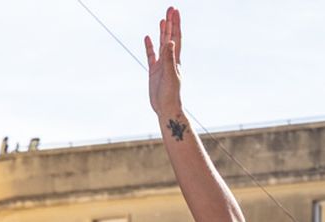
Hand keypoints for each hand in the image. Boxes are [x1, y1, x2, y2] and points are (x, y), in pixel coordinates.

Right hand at [144, 7, 184, 122]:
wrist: (166, 109)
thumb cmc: (170, 95)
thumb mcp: (170, 75)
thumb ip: (169, 58)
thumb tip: (170, 41)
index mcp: (175, 60)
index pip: (176, 37)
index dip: (175, 23)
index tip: (175, 10)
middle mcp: (170, 60)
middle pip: (169, 37)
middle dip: (170, 23)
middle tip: (170, 8)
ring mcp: (161, 65)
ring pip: (161, 44)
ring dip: (162, 32)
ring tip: (162, 20)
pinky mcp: (154, 71)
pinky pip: (151, 55)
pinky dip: (150, 46)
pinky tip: (148, 38)